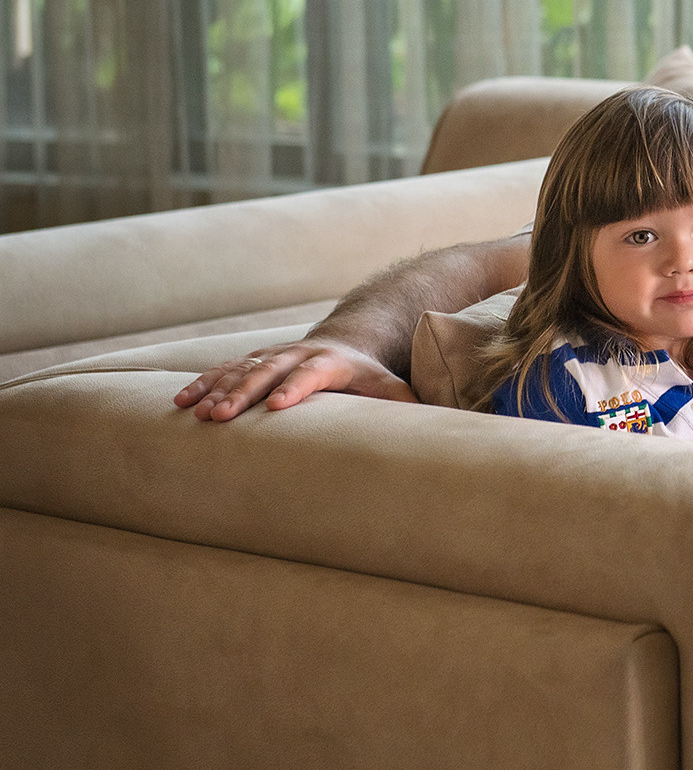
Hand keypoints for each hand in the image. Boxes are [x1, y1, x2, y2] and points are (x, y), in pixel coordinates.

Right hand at [174, 340, 417, 420]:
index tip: (277, 406)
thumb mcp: (392, 387)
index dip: (295, 389)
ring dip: (216, 390)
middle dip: (244, 394)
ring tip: (194, 414)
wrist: (347, 341)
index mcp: (332, 362)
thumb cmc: (372, 376)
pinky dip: (202, 384)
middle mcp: (298, 355)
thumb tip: (435, 428)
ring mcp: (273, 356)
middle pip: (268, 372)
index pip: (312, 375)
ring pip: (240, 370)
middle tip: (222, 417)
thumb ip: (406, 406)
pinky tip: (181, 402)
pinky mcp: (255, 361)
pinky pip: (224, 371)